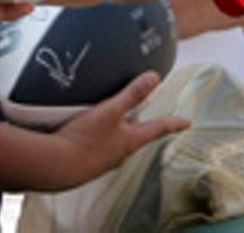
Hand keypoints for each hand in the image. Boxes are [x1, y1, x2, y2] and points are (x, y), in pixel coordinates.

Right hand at [27, 71, 188, 191]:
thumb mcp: (110, 111)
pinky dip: (95, 137)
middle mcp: (119, 152)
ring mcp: (103, 159)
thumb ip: (132, 94)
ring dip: (115, 131)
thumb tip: (153, 78)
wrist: (56, 165)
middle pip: (135, 134)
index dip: (173, 123)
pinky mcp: (86, 161)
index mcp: (130, 140)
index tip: (187, 123)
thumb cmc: (84, 140)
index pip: (157, 128)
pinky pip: (96, 146)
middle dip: (138, 124)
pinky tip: (85, 132)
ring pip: (115, 141)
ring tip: (110, 119)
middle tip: (143, 116)